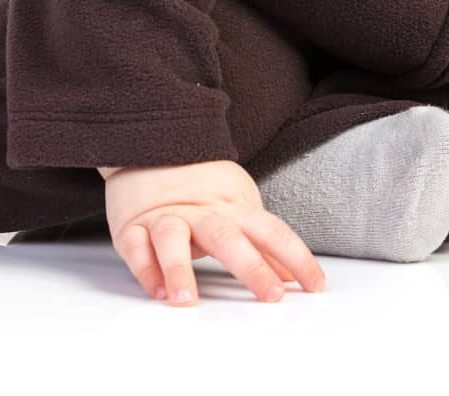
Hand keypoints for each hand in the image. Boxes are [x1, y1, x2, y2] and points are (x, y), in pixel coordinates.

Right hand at [99, 158, 328, 306]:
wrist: (149, 148)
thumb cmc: (200, 187)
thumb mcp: (238, 208)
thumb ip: (262, 244)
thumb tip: (294, 276)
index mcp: (232, 208)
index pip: (271, 231)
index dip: (297, 257)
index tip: (317, 286)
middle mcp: (200, 213)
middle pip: (227, 236)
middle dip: (252, 266)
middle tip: (272, 295)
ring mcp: (165, 218)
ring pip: (172, 239)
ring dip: (179, 268)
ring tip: (185, 300)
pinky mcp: (132, 226)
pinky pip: (135, 247)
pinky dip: (144, 268)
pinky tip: (155, 290)